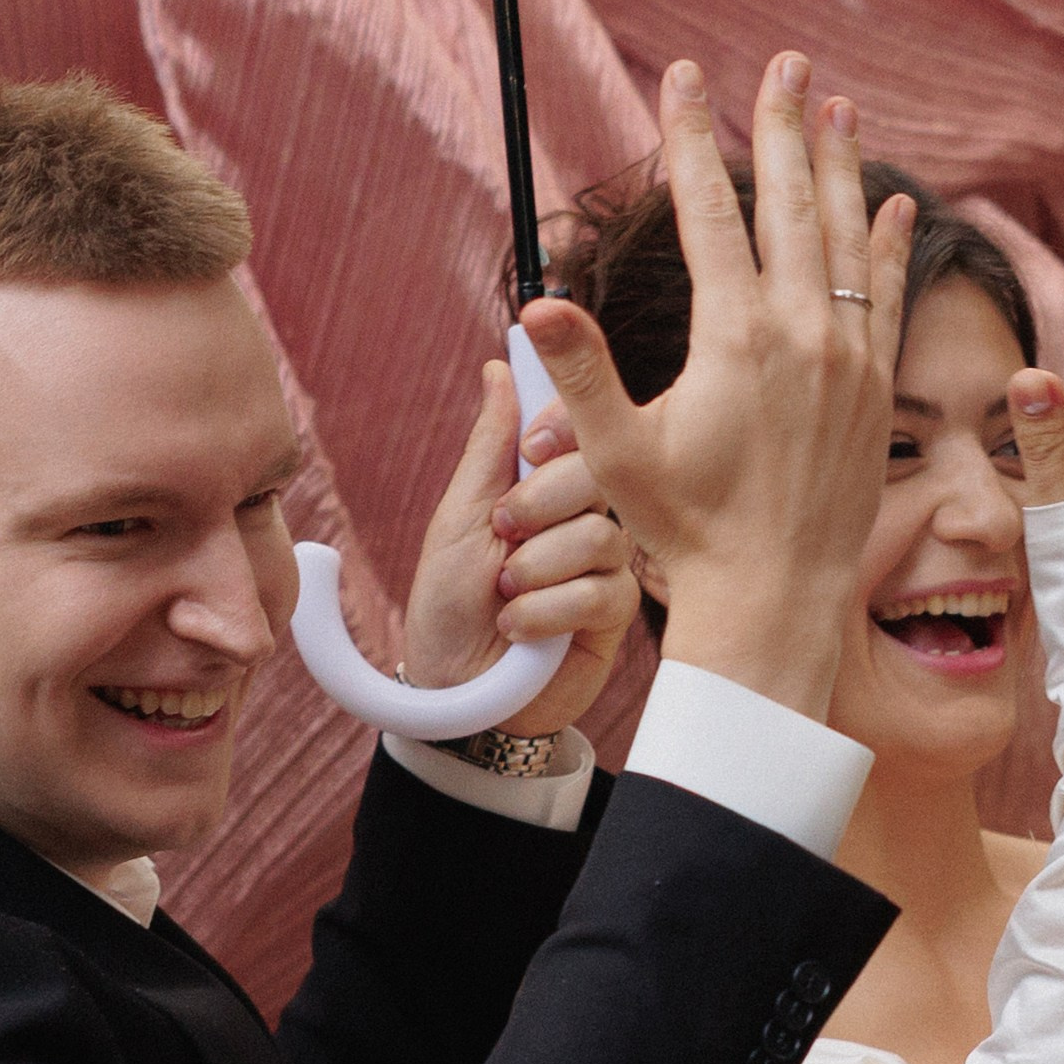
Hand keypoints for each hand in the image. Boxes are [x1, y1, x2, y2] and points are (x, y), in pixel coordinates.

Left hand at [399, 360, 639, 737]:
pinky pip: (602, 590)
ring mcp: (603, 565)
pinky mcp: (616, 615)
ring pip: (599, 535)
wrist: (454, 695)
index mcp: (541, 485)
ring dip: (537, 568)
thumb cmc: (447, 606)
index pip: (577, 429)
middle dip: (540, 502)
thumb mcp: (457, 520)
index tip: (534, 444)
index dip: (564, 426)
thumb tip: (498, 367)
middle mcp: (579, 517)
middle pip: (598, 472)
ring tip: (504, 594)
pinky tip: (519, 629)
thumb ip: (489, 448)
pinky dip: (547, 610)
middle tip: (503, 533)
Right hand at [520, 54, 912, 720]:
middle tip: (783, 63)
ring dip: (838, 167)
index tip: (680, 77)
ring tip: (837, 105)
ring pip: (845, 238)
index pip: (708, 212)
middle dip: (780, 126)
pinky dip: (888, 244)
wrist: (775, 594)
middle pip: (788, 205)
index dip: (690, 139)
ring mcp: (847, 359)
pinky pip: (887, 296)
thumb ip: (583, 370)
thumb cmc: (685, 530)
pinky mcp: (875, 388)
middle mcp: (800, 335)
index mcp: (734, 338)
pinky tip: (893, 201)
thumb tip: (536, 300)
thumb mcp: (617, 453)